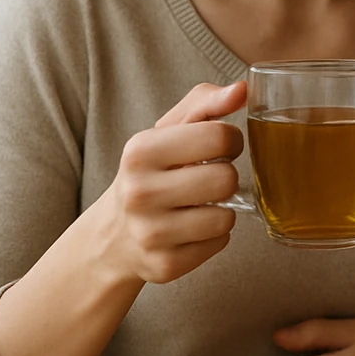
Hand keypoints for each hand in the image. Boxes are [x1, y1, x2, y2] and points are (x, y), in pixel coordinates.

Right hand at [91, 81, 245, 285]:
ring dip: (221, 210)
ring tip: (197, 205)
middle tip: (207, 178)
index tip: (219, 147)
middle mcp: (138, 193)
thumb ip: (206, 103)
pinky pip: (220, 244)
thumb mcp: (170, 131)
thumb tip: (241, 89)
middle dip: (226, 177)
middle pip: (226, 180)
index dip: (230, 140)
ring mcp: (149, 234)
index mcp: (140, 151)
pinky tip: (190, 231)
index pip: (220, 136)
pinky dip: (214, 236)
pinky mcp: (163, 266)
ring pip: (226, 217)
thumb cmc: (153, 171)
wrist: (112, 236)